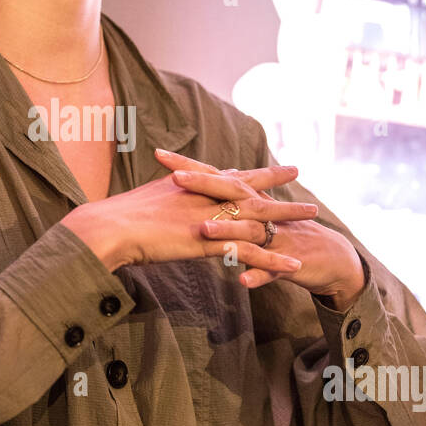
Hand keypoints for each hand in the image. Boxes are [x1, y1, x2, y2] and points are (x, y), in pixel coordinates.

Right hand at [64, 150, 322, 281]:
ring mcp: (211, 218)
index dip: (247, 169)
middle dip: (276, 179)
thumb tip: (162, 199)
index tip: (263, 161)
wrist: (111, 227)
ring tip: (314, 216)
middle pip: (249, 186)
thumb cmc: (119, 218)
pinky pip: (252, 252)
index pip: (226, 174)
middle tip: (299, 169)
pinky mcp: (212, 243)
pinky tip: (295, 264)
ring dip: (288, 216)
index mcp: (191, 186)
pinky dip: (275, 259)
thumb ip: (163, 201)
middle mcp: (206, 196)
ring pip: (259, 215)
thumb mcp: (147, 202)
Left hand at [154, 149, 364, 307]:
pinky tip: (243, 280)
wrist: (329, 257)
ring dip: (227, 231)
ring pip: (248, 232)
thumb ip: (224, 206)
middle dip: (204, 185)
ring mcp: (275, 237)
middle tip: (175, 177)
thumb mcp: (250, 218)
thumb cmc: (282, 235)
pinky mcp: (287, 263)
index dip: (189, 165)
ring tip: (203, 229)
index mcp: (249, 199)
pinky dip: (259, 274)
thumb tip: (188, 194)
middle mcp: (261, 212)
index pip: (215, 177)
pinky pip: (271, 269)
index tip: (159, 154)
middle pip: (230, 194)